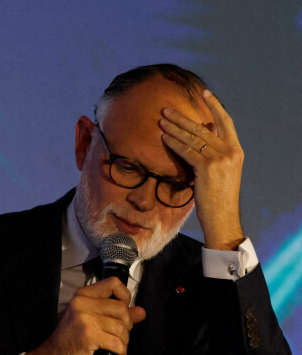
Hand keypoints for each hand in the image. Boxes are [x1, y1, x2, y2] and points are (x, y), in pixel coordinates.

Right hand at [22, 277, 145, 354]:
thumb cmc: (72, 337)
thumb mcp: (92, 319)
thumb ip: (117, 314)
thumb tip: (141, 312)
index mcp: (83, 295)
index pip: (113, 283)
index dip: (125, 296)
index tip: (123, 309)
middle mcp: (82, 303)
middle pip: (121, 308)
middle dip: (127, 324)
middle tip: (121, 334)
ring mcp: (84, 319)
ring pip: (120, 326)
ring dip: (124, 339)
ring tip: (118, 345)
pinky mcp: (87, 335)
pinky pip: (116, 341)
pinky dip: (121, 349)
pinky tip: (118, 352)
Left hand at [159, 90, 244, 249]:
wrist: (223, 218)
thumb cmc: (219, 199)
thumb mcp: (222, 173)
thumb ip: (215, 156)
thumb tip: (203, 140)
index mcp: (236, 151)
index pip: (226, 122)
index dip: (215, 106)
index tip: (204, 93)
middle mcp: (230, 151)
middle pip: (203, 128)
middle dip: (182, 118)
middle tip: (166, 110)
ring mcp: (220, 158)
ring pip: (193, 138)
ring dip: (174, 128)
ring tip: (161, 121)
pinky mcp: (207, 167)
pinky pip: (187, 151)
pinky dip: (174, 143)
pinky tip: (163, 138)